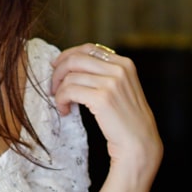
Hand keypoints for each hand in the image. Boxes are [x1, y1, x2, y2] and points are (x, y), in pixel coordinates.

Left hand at [49, 43, 161, 178]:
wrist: (139, 143)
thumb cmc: (127, 121)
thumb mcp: (122, 89)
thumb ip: (104, 74)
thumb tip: (73, 65)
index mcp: (124, 64)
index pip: (89, 49)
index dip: (68, 55)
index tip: (57, 66)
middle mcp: (119, 69)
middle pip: (76, 58)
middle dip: (58, 71)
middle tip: (53, 86)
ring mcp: (111, 83)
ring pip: (70, 76)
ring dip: (59, 91)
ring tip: (62, 104)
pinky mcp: (102, 98)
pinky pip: (69, 91)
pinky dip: (61, 100)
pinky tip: (65, 110)